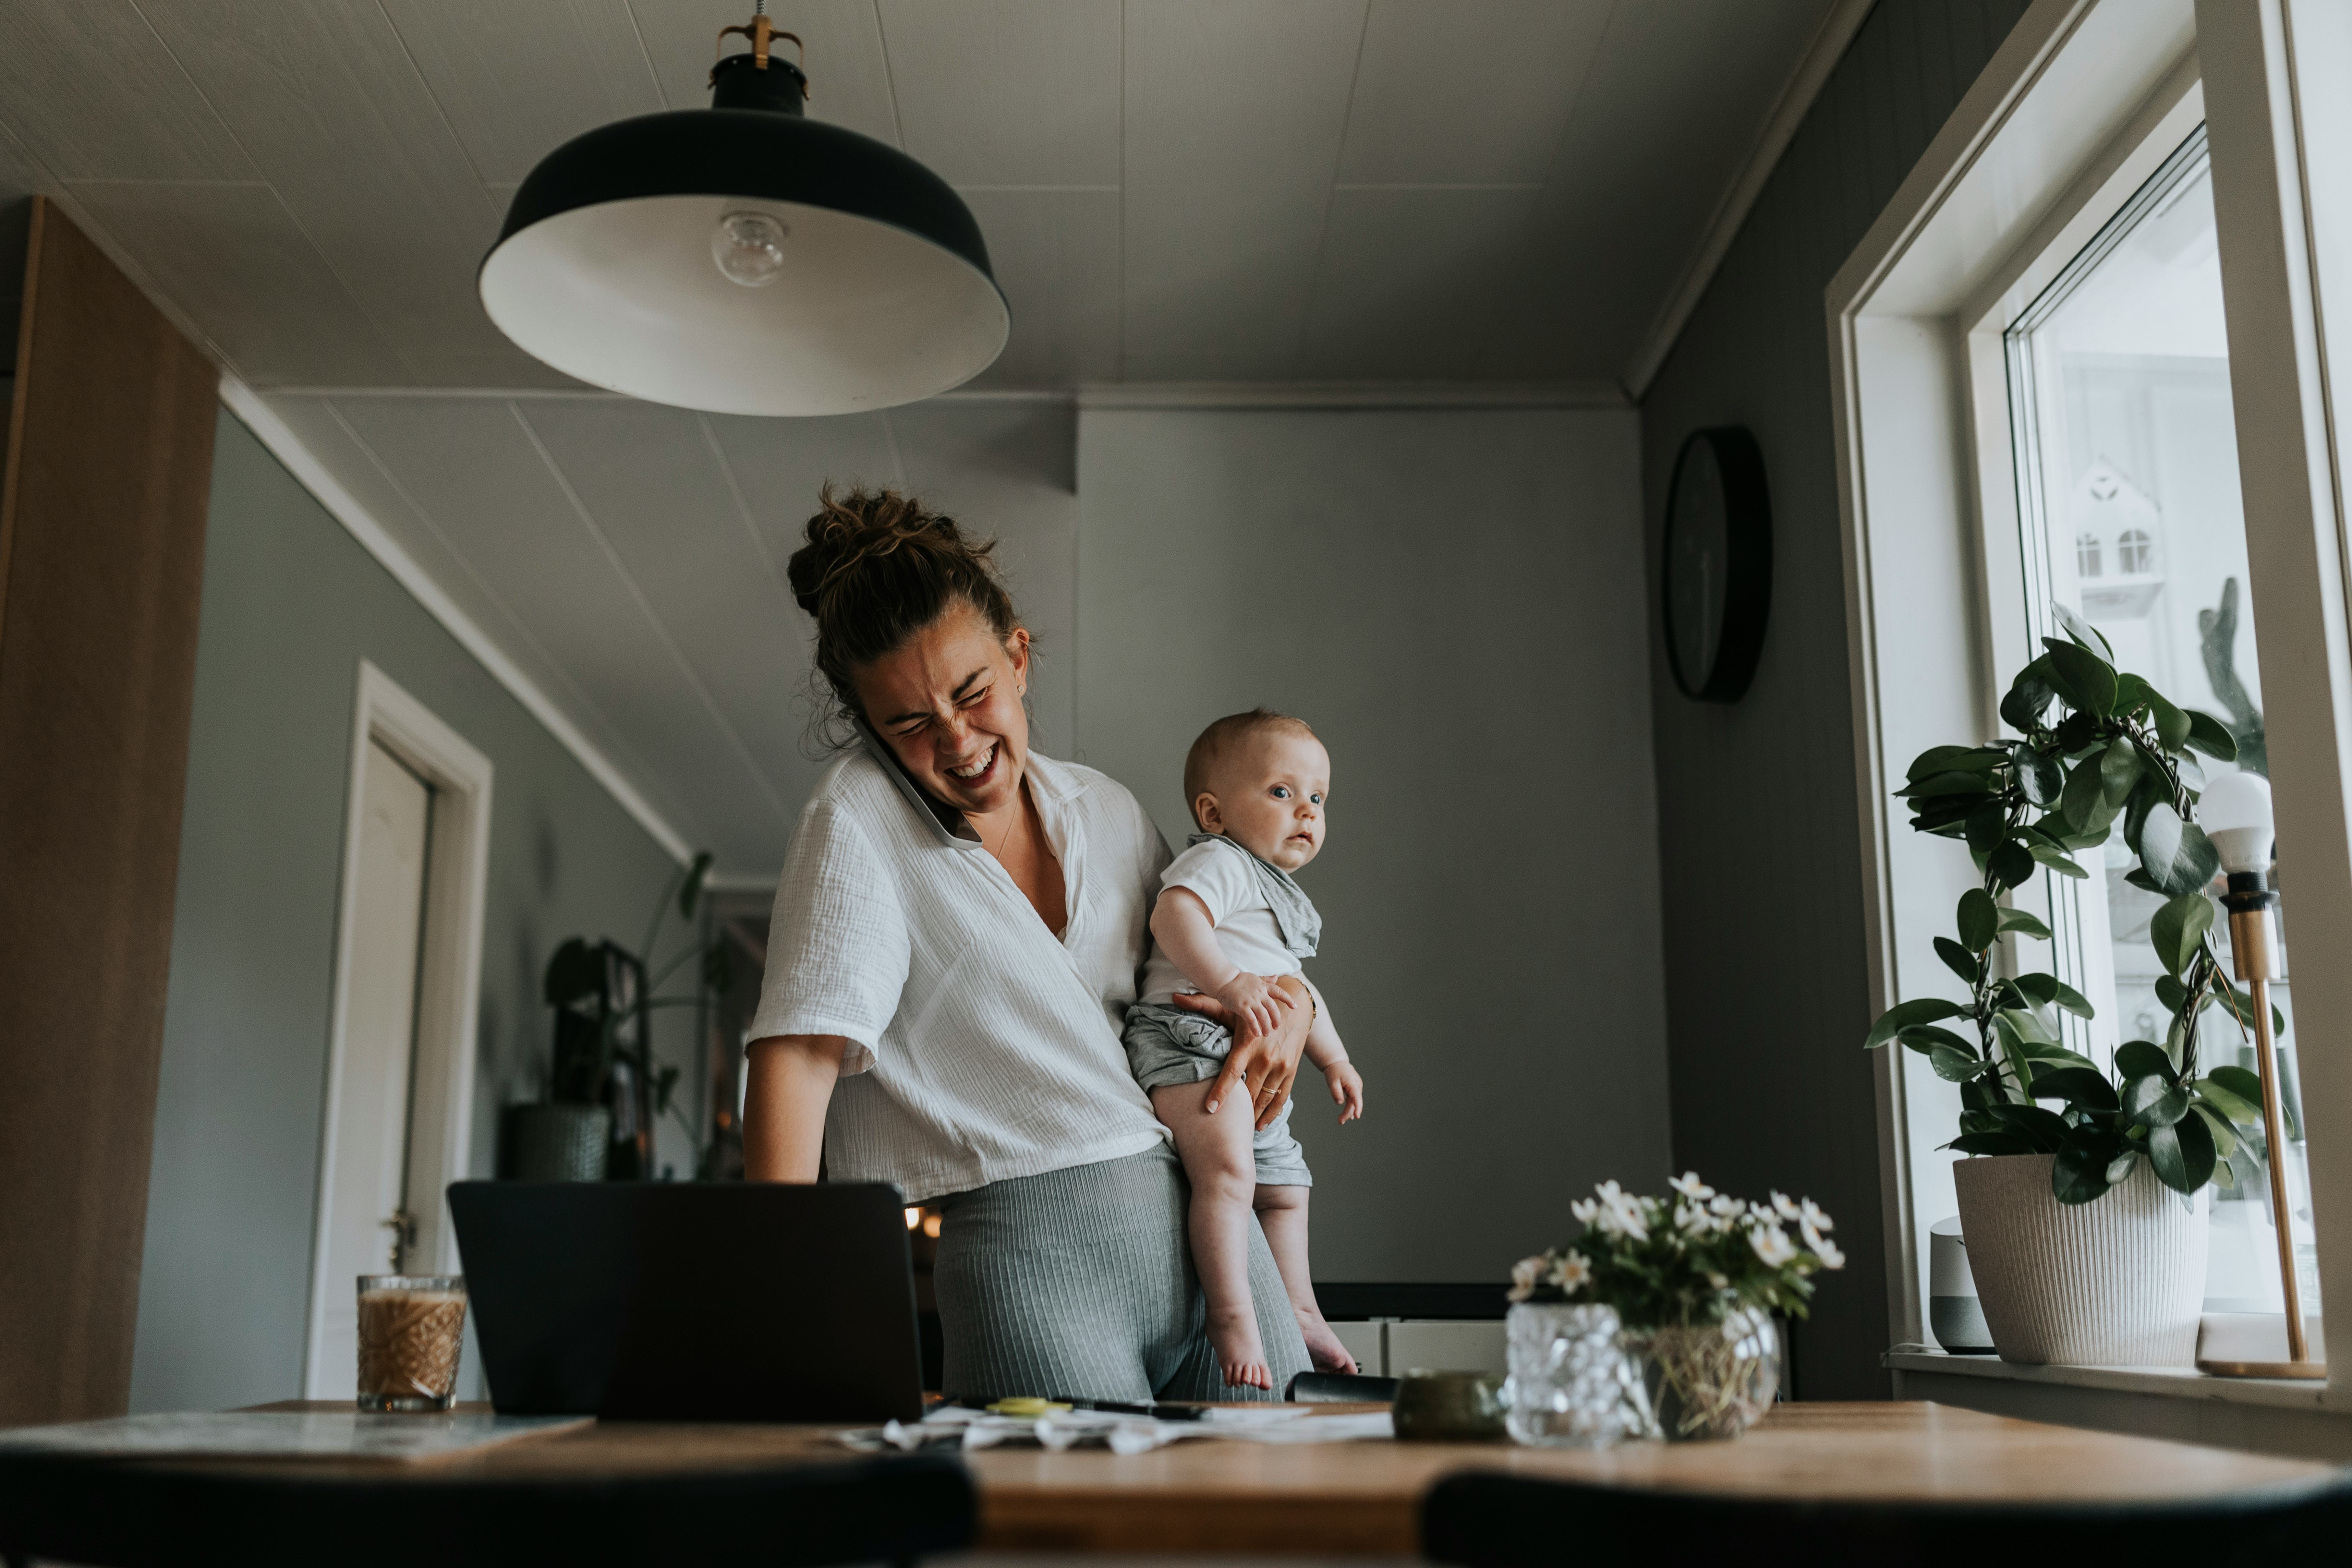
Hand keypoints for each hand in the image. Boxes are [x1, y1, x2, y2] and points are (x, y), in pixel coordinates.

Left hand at [1177, 976, 1309, 1128]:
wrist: (1294, 1007)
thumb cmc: (1256, 1009)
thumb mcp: (1232, 1008)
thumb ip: (1203, 1005)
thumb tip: (1175, 997)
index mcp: (1248, 1044)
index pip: (1232, 1072)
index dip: (1221, 1091)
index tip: (1210, 1109)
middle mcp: (1265, 1058)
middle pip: (1248, 1092)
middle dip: (1238, 1111)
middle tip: (1222, 1126)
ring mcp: (1280, 1067)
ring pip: (1264, 1099)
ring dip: (1252, 1116)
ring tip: (1240, 1129)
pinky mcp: (1291, 1072)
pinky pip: (1280, 1099)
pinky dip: (1271, 1114)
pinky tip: (1260, 1125)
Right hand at [1210, 971, 1293, 1039]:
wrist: (1223, 980)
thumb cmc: (1238, 980)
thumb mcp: (1254, 978)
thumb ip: (1266, 979)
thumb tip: (1276, 976)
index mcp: (1263, 986)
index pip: (1279, 992)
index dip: (1288, 999)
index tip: (1295, 1006)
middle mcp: (1259, 993)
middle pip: (1273, 1008)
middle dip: (1276, 1019)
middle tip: (1276, 1027)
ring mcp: (1251, 1000)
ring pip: (1263, 1016)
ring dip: (1266, 1026)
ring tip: (1266, 1033)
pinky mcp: (1242, 1006)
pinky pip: (1251, 1019)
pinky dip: (1255, 1027)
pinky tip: (1257, 1033)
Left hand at [1324, 1060, 1363, 1123]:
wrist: (1337, 1063)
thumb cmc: (1334, 1072)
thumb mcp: (1332, 1081)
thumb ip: (1336, 1092)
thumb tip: (1340, 1103)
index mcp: (1353, 1083)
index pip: (1357, 1097)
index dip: (1358, 1107)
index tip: (1357, 1116)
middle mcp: (1357, 1086)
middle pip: (1354, 1102)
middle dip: (1348, 1113)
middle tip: (1340, 1122)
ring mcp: (1356, 1088)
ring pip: (1354, 1102)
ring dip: (1348, 1112)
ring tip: (1341, 1120)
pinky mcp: (1354, 1089)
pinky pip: (1353, 1100)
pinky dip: (1350, 1107)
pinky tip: (1349, 1116)